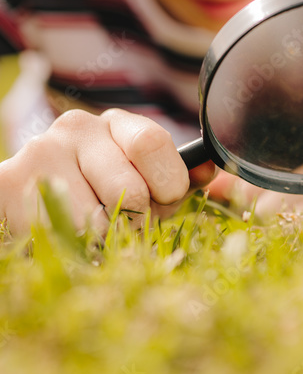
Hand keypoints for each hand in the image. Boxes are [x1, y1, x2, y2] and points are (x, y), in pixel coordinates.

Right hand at [0, 108, 215, 236]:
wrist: (28, 208)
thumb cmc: (98, 201)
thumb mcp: (144, 188)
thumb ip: (177, 180)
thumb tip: (212, 167)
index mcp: (116, 125)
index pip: (152, 143)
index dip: (167, 185)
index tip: (163, 202)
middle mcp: (77, 127)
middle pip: (130, 192)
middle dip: (135, 224)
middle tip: (119, 226)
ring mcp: (40, 151)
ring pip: (96, 223)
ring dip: (99, 242)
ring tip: (85, 230)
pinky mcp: (9, 181)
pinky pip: (59, 233)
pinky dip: (67, 248)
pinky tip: (58, 233)